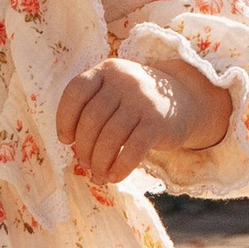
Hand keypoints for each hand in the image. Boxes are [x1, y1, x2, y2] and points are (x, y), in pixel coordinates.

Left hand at [56, 52, 231, 184]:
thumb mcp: (115, 91)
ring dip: (99, 161)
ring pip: (110, 137)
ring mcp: (142, 100)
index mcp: (108, 70)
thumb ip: (92, 107)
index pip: (76, 91)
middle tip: (85, 163)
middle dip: (84, 147)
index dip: (65, 118)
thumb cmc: (137, 102)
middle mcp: (124, 80)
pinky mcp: (158, 122)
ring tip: (98, 174)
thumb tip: (71, 144)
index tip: (66, 139)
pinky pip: (133, 149)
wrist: (184, 101)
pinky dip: (120, 167)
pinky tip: (115, 176)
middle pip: (91, 119)